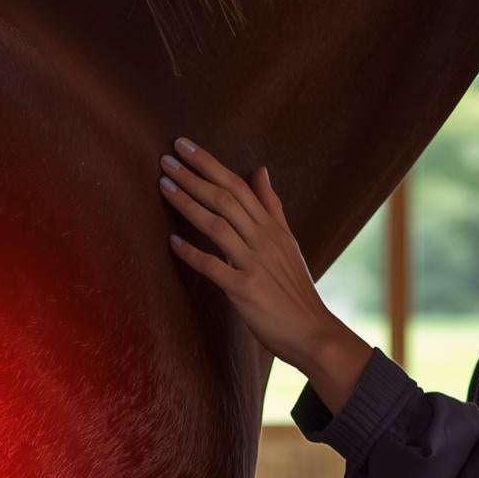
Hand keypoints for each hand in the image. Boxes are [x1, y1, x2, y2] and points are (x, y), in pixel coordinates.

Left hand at [158, 137, 336, 367]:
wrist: (313, 332)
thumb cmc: (295, 289)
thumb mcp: (288, 242)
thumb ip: (272, 207)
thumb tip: (260, 170)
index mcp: (273, 227)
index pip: (238, 185)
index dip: (210, 164)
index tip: (184, 145)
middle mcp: (264, 240)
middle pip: (225, 198)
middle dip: (194, 175)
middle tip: (166, 157)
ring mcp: (255, 264)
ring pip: (218, 225)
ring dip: (189, 204)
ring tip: (164, 186)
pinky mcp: (245, 290)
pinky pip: (214, 267)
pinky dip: (193, 254)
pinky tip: (172, 243)